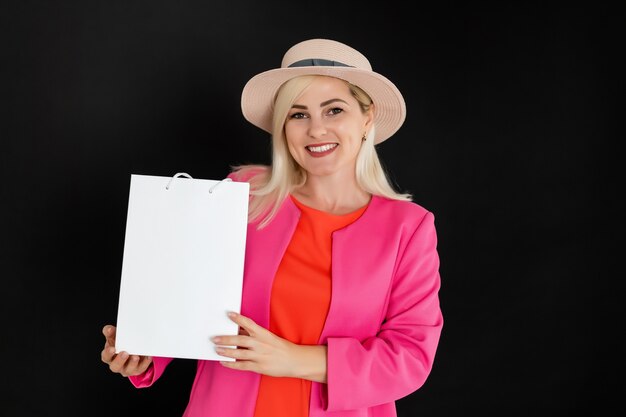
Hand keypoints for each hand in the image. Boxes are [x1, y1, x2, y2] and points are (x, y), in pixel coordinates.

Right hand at [100, 325, 152, 376]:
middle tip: (125, 353)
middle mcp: (117, 365)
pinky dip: (145, 362)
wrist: (133, 349)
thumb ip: (111, 332)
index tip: (112, 348)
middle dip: (120, 360)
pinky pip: (142, 368)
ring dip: (132, 363)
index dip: (108, 354)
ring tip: (135, 356)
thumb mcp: (115, 337)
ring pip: (128, 370)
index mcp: (109, 356)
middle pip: (115, 366)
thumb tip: (108, 329)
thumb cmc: (121, 343)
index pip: (106, 357)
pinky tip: (148, 356)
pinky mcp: (138, 370)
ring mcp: (127, 369)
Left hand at [212, 312, 326, 382]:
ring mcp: (259, 356)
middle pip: (240, 339)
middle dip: (226, 338)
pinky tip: (223, 362)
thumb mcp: (269, 337)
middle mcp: (260, 344)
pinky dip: (231, 364)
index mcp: (263, 334)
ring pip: (239, 353)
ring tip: (216, 349)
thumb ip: (254, 334)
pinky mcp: (259, 367)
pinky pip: (242, 365)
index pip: (249, 324)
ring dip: (226, 351)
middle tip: (214, 338)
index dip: (238, 318)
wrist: (294, 360)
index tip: (228, 314)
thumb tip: (238, 329)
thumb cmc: (280, 347)